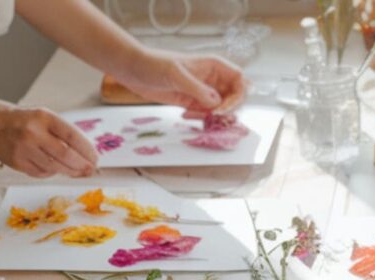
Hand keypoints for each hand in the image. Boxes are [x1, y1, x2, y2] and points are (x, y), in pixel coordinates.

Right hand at [0, 101, 96, 177]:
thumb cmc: (22, 122)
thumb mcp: (43, 119)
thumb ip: (63, 134)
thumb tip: (87, 155)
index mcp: (43, 117)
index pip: (72, 136)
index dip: (87, 150)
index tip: (95, 158)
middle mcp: (34, 132)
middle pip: (66, 155)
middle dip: (82, 165)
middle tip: (90, 170)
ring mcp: (25, 149)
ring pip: (56, 167)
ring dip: (70, 172)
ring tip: (78, 172)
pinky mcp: (19, 163)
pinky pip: (43, 173)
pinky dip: (52, 172)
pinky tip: (54, 167)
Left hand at [116, 50, 245, 116]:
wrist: (135, 70)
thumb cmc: (154, 64)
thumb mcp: (176, 74)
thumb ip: (197, 89)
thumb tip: (216, 103)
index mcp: (214, 66)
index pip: (239, 80)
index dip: (238, 96)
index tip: (223, 108)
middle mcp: (212, 79)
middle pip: (234, 98)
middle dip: (226, 111)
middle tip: (210, 116)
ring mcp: (204, 93)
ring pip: (221, 110)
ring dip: (212, 118)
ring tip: (191, 115)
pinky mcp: (194, 103)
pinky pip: (207, 116)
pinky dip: (200, 120)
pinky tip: (184, 115)